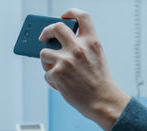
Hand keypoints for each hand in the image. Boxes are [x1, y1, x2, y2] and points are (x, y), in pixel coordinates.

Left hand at [39, 8, 129, 130]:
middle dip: (46, 31)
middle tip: (44, 37)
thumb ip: (84, 47)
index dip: (72, 12)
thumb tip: (59, 44)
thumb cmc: (100, 83)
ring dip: (46, 61)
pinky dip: (52, 79)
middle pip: (56, 28)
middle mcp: (78, 48)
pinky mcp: (56, 74)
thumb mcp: (98, 58)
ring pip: (44, 52)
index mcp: (92, 43)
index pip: (82, 17)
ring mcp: (66, 60)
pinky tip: (62, 85)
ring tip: (55, 69)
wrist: (103, 102)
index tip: (65, 15)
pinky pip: (46, 73)